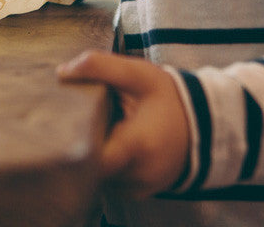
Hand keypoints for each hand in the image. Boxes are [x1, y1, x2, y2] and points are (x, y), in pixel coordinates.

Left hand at [57, 50, 190, 198]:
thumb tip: (62, 72)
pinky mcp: (133, 195)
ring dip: (94, 156)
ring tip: (104, 132)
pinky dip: (105, 166)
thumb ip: (101, 67)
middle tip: (86, 122)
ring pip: (96, 177)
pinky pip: (107, 183)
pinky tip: (112, 145)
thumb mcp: (140, 75)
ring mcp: (135, 189)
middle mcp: (137, 176)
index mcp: (137, 146)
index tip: (72, 122)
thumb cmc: (168, 98)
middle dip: (83, 145)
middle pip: (89, 167)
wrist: (201, 126)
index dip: (76, 141)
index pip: (92, 158)